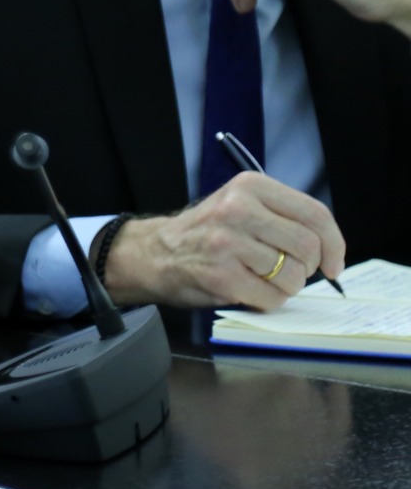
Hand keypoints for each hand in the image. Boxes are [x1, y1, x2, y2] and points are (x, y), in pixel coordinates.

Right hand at [103, 172, 345, 310]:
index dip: (335, 244)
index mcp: (249, 186)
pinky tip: (249, 290)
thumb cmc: (206, 232)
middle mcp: (238, 210)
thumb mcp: (241, 205)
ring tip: (263, 280)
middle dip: (308, 268)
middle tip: (292, 273)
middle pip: (307, 247)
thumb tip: (329, 250)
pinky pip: (271, 297)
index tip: (333, 263)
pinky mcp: (221, 276)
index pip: (314, 214)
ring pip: (292, 276)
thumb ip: (282, 216)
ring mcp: (227, 243)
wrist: (153, 252)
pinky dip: (268, 301)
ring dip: (286, 287)